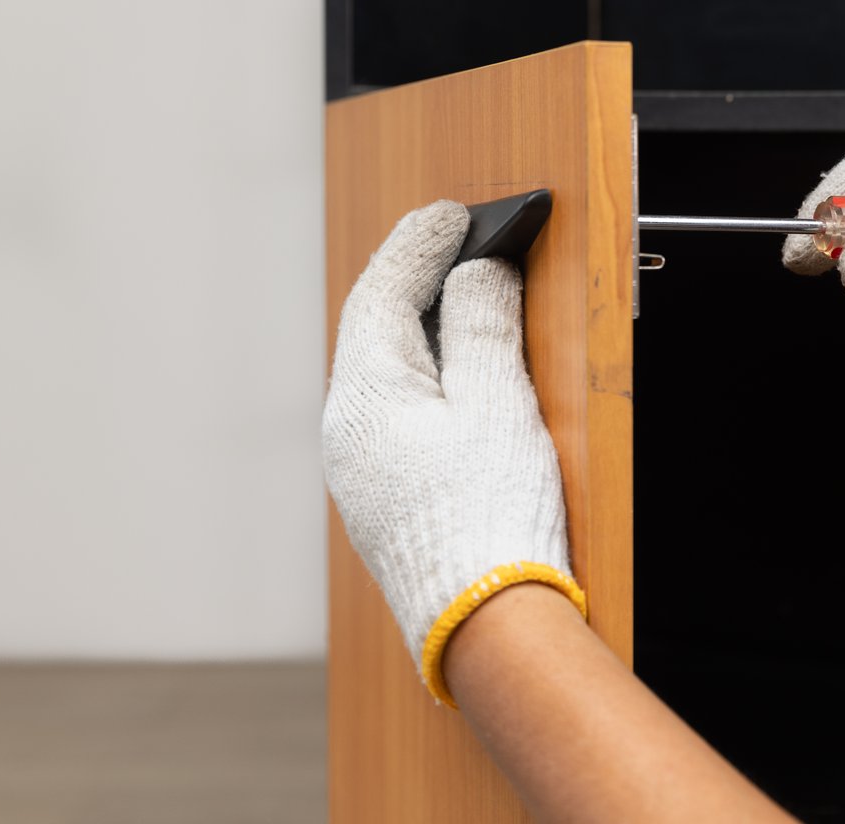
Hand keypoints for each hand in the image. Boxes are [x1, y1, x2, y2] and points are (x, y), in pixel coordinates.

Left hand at [322, 200, 582, 705]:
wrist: (488, 629)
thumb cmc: (491, 519)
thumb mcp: (499, 402)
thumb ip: (485, 324)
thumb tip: (477, 274)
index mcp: (364, 396)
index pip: (381, 292)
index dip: (417, 244)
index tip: (450, 214)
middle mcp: (346, 430)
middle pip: (373, 329)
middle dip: (413, 280)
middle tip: (452, 240)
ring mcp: (359, 469)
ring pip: (382, 371)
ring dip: (419, 326)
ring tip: (458, 294)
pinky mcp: (384, 497)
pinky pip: (394, 409)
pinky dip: (423, 372)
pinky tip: (454, 372)